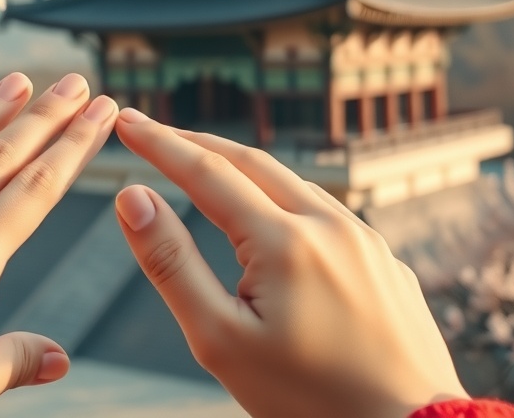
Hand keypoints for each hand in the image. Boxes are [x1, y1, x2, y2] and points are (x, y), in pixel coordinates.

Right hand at [112, 108, 466, 417]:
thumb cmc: (307, 401)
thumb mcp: (220, 339)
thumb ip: (172, 264)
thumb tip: (133, 198)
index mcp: (285, 241)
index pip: (206, 171)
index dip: (160, 144)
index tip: (125, 123)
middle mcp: (331, 225)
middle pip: (253, 162)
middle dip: (198, 144)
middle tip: (155, 133)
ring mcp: (367, 241)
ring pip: (295, 184)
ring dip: (244, 168)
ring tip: (207, 167)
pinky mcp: (388, 263)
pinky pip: (329, 214)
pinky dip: (287, 200)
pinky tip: (275, 217)